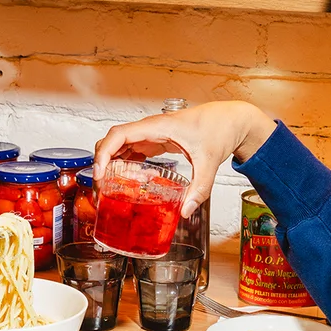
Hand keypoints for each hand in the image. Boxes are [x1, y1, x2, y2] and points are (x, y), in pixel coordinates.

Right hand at [94, 102, 276, 217]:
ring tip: (110, 186)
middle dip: (102, 160)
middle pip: (113, 139)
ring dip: (111, 162)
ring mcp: (153, 133)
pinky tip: (127, 178)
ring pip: (121, 144)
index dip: (104, 153)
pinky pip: (133, 148)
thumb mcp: (209, 161)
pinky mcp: (158, 139)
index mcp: (158, 127)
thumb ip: (199, 188)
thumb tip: (185, 211)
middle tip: (101, 186)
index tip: (100, 173)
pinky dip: (125, 161)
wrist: (230, 119)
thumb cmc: (219, 129)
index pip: (119, 135)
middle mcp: (151, 128)